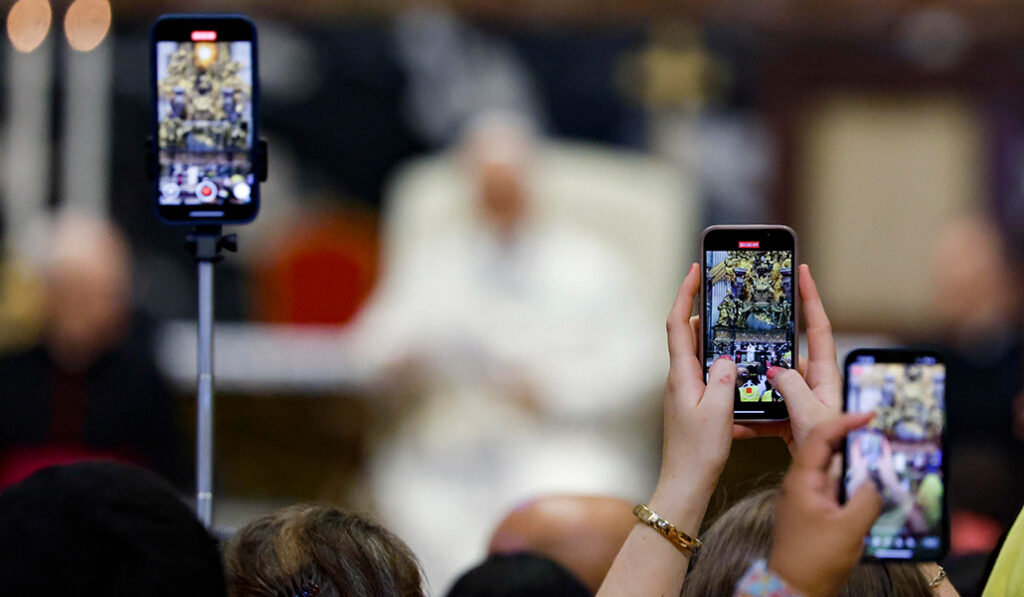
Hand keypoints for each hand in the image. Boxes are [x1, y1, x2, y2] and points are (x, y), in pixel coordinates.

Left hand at [655, 263, 735, 502]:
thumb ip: (724, 380)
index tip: (694, 270)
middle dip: (702, 309)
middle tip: (722, 290)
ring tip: (735, 323)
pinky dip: (719, 361)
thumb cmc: (699, 452)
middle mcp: (678, 378)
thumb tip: (727, 356)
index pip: (678, 324)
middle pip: (687, 333)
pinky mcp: (692, 402)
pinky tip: (738, 365)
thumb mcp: (719, 412)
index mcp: (681, 375)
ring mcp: (683, 390)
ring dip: (714, 336)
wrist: (685, 483)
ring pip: (698, 353)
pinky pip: (705, 372)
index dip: (685, 294)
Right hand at [734, 264, 842, 451]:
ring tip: (733, 380)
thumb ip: (791, 387)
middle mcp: (814, 384)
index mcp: (825, 376)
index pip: (818, 327)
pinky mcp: (789, 418)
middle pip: (787, 353)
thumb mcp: (810, 415)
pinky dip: (750, 415)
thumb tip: (774, 369)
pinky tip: (734, 421)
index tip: (802, 271)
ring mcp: (801, 400)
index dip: (811, 297)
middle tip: (746, 329)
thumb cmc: (831, 449)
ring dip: (753, 386)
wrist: (831, 481)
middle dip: (766, 346)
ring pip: (771, 382)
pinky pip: (765, 408)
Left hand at [769, 413, 882, 596]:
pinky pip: (830, 486)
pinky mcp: (810, 511)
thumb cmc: (814, 561)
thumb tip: (875, 481)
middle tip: (875, 432)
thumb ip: (866, 499)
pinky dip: (848, 480)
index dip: (843, 421)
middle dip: (848, 436)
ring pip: (828, 468)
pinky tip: (865, 484)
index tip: (867, 415)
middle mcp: (799, 484)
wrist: (794, 588)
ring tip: (875, 454)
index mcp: (801, 480)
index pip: (819, 437)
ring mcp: (803, 497)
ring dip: (850, 459)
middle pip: (823, 448)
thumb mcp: (849, 529)